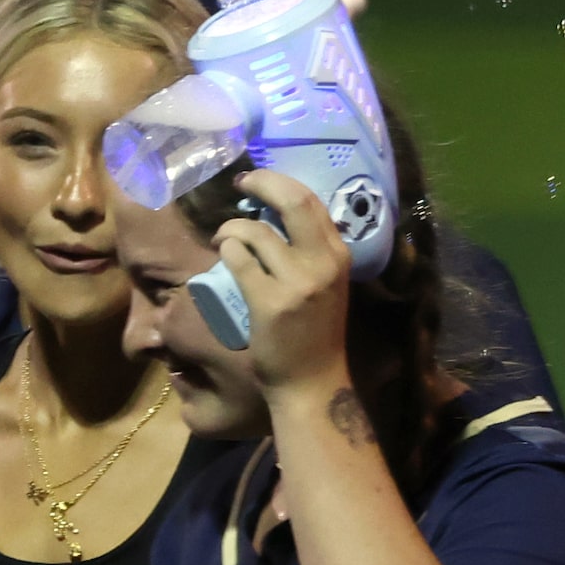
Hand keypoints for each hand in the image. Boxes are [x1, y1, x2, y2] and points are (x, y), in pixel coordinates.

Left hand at [213, 168, 351, 396]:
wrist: (311, 382)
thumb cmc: (316, 333)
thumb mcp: (327, 285)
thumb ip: (312, 251)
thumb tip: (275, 211)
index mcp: (338, 255)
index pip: (311, 200)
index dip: (279, 182)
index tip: (257, 182)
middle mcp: (322, 263)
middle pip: (291, 201)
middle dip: (261, 184)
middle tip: (241, 185)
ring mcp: (296, 282)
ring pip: (255, 231)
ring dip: (232, 227)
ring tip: (225, 237)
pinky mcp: (268, 301)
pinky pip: (238, 258)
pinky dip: (227, 250)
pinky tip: (225, 255)